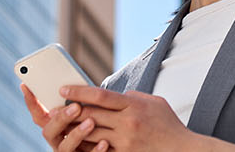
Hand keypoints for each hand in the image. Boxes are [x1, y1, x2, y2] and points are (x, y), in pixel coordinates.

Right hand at [21, 84, 109, 151]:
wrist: (110, 148)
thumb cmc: (96, 128)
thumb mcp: (84, 114)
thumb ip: (76, 105)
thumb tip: (71, 84)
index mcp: (55, 128)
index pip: (38, 116)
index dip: (31, 102)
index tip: (26, 85)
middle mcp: (58, 141)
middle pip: (49, 131)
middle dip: (61, 118)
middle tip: (76, 107)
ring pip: (65, 147)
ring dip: (77, 134)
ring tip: (91, 122)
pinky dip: (96, 150)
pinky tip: (105, 142)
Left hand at [60, 86, 203, 150]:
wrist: (181, 150)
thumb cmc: (168, 125)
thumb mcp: (153, 102)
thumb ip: (132, 97)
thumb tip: (114, 95)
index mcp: (133, 105)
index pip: (100, 95)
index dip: (78, 91)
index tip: (64, 89)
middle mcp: (127, 122)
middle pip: (90, 114)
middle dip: (69, 111)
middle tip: (54, 108)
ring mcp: (125, 141)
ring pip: (90, 133)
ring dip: (73, 129)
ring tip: (60, 124)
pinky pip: (99, 149)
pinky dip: (86, 145)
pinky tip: (76, 141)